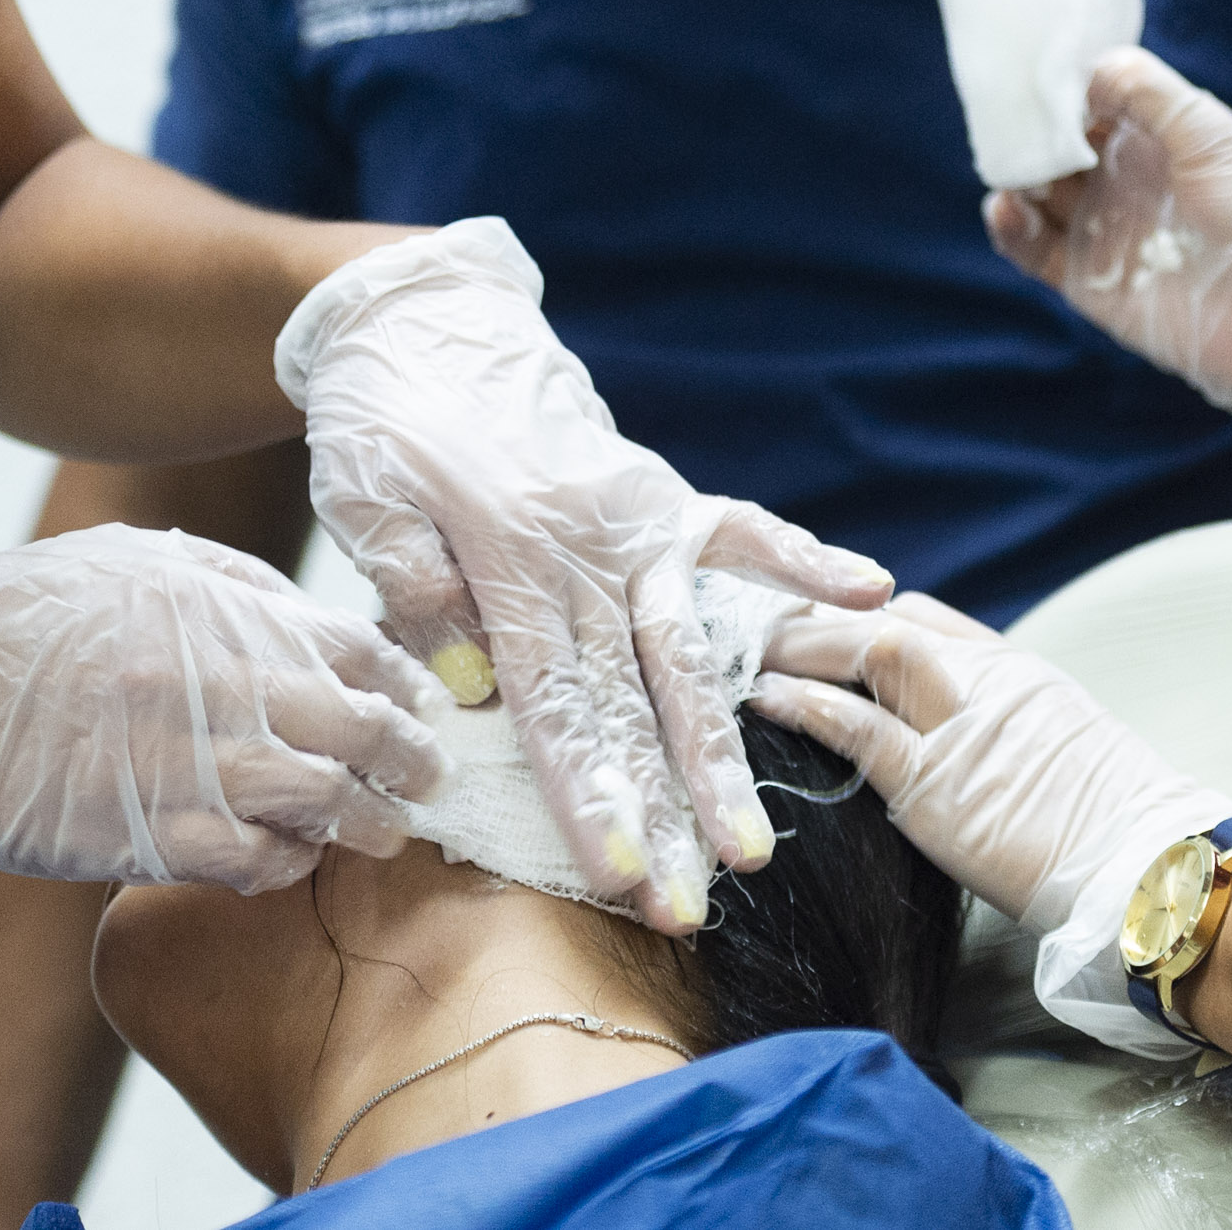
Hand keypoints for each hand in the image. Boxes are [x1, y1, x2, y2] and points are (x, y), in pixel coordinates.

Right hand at [0, 523, 444, 892]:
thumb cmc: (12, 620)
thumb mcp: (127, 564)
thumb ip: (227, 587)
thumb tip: (311, 619)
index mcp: (210, 608)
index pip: (352, 645)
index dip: (401, 678)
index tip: (421, 700)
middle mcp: (206, 682)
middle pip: (354, 724)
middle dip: (408, 754)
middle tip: (429, 774)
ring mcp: (174, 761)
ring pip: (317, 800)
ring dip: (364, 820)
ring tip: (386, 830)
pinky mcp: (136, 833)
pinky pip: (246, 860)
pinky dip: (283, 864)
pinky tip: (291, 859)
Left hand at [279, 220, 891, 929]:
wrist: (424, 322)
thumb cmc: (384, 421)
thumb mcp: (362, 494)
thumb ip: (412, 583)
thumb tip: (468, 679)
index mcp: (511, 555)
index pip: (554, 700)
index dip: (587, 792)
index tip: (617, 875)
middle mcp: (590, 546)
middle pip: (632, 703)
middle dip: (662, 814)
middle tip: (688, 908)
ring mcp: (639, 520)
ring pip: (689, 654)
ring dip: (721, 755)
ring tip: (753, 847)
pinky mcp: (664, 495)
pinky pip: (746, 530)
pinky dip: (807, 559)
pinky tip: (869, 594)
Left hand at [758, 594, 1231, 1060]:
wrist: (1157, 874)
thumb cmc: (1128, 839)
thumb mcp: (1074, 759)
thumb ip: (1017, 739)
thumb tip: (984, 760)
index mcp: (1025, 676)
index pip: (930, 620)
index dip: (866, 617)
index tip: (821, 626)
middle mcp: (993, 682)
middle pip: (887, 620)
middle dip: (817, 618)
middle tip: (757, 624)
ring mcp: (967, 727)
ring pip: (866, 651)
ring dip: (800, 645)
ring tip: (744, 650)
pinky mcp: (940, 785)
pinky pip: (857, 727)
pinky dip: (806, 705)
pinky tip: (765, 700)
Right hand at [989, 48, 1231, 520]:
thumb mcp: (1217, 139)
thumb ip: (1153, 97)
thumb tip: (1088, 70)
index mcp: (1162, 142)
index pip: (1096, 102)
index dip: (1066, 85)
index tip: (1036, 67)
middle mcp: (1128, 183)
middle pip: (1059, 146)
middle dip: (1031, 127)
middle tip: (1007, 111)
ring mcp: (1106, 232)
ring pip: (1039, 194)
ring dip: (1015, 172)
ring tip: (1007, 159)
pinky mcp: (1088, 282)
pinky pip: (1035, 249)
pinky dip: (1010, 226)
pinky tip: (1003, 204)